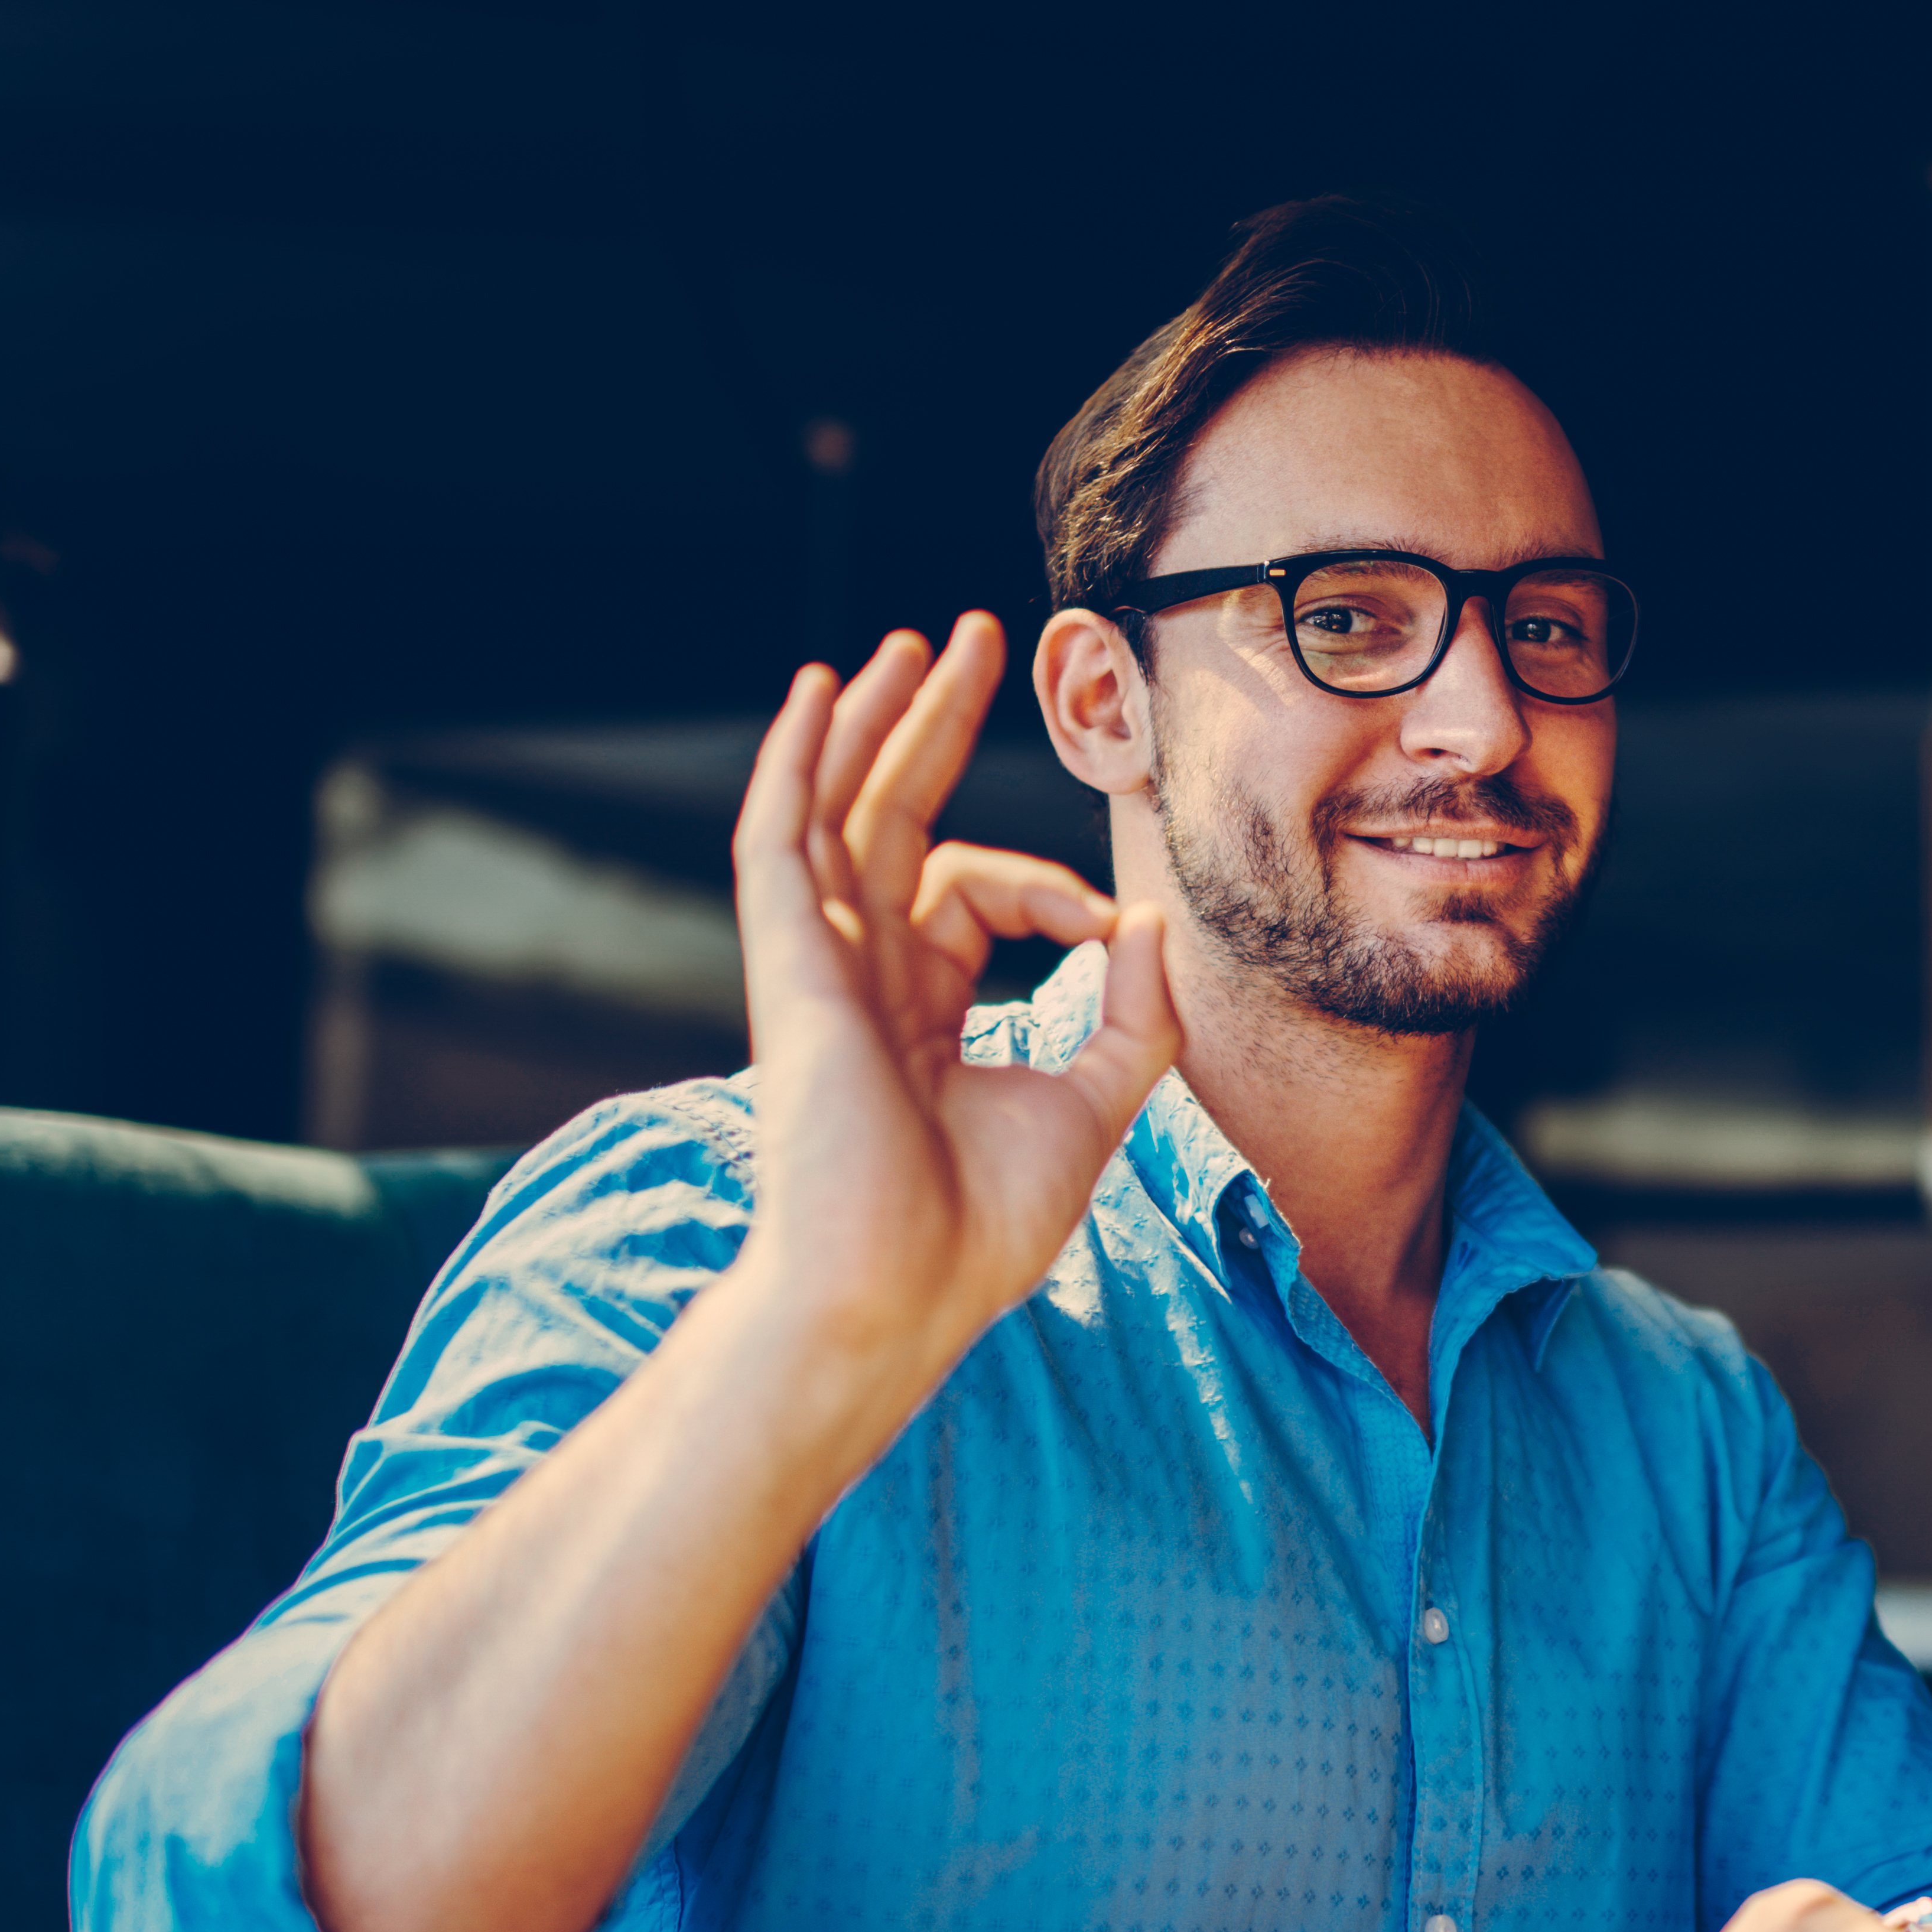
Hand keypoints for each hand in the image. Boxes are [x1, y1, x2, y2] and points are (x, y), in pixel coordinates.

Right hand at [731, 612, 1178, 1390]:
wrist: (898, 1293)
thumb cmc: (977, 1231)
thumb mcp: (1091, 1107)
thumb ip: (1131, 1019)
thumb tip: (1150, 926)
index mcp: (920, 1012)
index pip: (977, 898)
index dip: (1053, 893)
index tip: (1105, 932)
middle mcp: (862, 979)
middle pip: (896, 822)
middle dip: (935, 728)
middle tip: (975, 638)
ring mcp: (817, 970)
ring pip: (841, 812)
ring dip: (876, 722)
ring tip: (913, 642)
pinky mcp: (787, 968)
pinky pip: (781, 841)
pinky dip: (798, 764)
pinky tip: (823, 693)